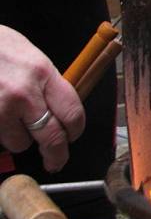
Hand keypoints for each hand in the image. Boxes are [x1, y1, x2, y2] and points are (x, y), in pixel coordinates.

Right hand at [0, 26, 83, 172]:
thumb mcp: (30, 56)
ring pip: (20, 142)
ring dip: (19, 138)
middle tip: (56, 161)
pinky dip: (0, 134)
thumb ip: (47, 83)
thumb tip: (61, 108)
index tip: (73, 135)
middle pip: (52, 137)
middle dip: (56, 154)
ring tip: (11, 119)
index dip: (76, 130)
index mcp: (42, 73)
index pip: (72, 112)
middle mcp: (23, 93)